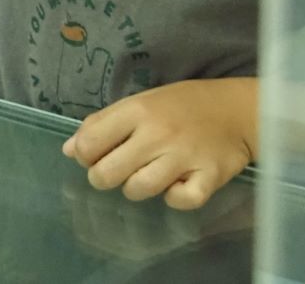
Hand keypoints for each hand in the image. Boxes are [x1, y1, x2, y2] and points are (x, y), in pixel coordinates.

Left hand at [62, 78, 257, 210]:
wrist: (235, 108)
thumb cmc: (180, 105)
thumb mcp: (139, 103)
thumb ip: (102, 124)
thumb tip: (69, 150)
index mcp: (136, 111)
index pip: (89, 143)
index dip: (84, 155)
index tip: (93, 156)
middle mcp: (158, 133)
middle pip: (108, 173)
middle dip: (103, 178)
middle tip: (113, 172)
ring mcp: (184, 155)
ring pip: (139, 189)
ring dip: (136, 188)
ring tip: (144, 176)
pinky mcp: (210, 176)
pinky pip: (182, 200)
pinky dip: (176, 198)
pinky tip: (177, 184)